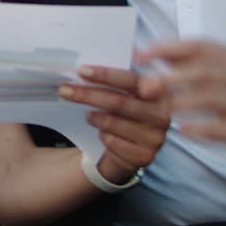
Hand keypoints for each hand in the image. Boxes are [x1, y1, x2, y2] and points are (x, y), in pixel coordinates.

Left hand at [59, 65, 170, 183]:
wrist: (128, 149)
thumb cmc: (122, 115)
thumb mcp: (122, 94)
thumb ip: (112, 81)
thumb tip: (84, 68)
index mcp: (159, 92)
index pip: (130, 80)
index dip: (105, 75)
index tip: (81, 71)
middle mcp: (161, 115)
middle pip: (118, 101)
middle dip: (87, 94)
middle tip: (64, 90)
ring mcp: (155, 138)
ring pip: (112, 123)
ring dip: (94, 118)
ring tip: (88, 116)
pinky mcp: (145, 156)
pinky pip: (112, 142)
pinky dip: (102, 136)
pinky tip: (103, 135)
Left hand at [136, 39, 225, 162]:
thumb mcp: (223, 70)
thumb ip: (188, 62)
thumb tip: (146, 53)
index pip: (198, 46)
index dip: (167, 49)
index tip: (140, 55)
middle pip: (204, 72)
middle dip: (170, 78)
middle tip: (144, 87)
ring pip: (213, 99)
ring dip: (182, 102)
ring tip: (160, 108)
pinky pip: (223, 129)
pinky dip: (200, 129)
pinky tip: (182, 130)